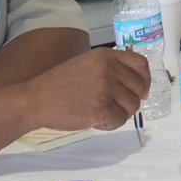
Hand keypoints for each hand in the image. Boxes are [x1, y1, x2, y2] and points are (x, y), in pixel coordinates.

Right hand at [28, 48, 149, 131]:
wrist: (35, 99)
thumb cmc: (58, 84)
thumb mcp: (86, 63)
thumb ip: (109, 67)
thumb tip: (138, 83)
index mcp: (106, 56)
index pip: (141, 63)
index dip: (145, 78)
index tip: (141, 90)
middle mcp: (109, 68)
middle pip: (140, 87)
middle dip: (132, 100)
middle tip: (117, 107)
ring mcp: (106, 88)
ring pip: (133, 105)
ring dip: (120, 113)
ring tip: (102, 113)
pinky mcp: (102, 107)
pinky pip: (120, 120)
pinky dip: (111, 125)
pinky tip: (97, 121)